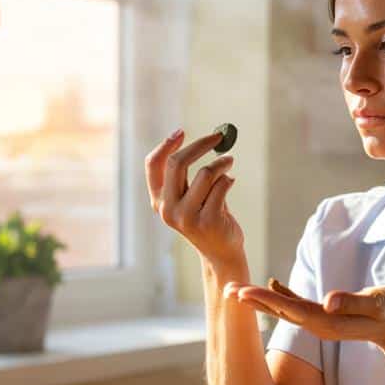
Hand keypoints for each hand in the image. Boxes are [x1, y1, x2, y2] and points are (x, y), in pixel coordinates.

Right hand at [145, 128, 243, 263]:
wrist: (221, 252)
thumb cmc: (207, 216)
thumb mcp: (189, 196)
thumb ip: (187, 174)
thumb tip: (205, 139)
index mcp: (159, 201)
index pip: (154, 165)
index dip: (166, 144)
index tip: (181, 132)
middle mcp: (168, 209)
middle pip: (178, 163)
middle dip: (200, 144)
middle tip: (218, 136)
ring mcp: (186, 217)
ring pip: (205, 173)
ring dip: (222, 162)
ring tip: (229, 162)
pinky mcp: (208, 221)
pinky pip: (221, 186)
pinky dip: (228, 179)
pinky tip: (230, 182)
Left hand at [224, 278, 384, 351]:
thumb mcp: (378, 305)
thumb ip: (354, 302)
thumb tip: (328, 302)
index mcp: (326, 322)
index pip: (289, 310)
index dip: (264, 300)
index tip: (241, 294)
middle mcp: (317, 323)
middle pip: (279, 310)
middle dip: (252, 301)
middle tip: (225, 290)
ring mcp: (319, 320)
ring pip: (284, 308)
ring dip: (260, 299)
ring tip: (237, 291)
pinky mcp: (324, 314)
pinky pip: (298, 304)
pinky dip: (282, 294)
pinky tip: (271, 284)